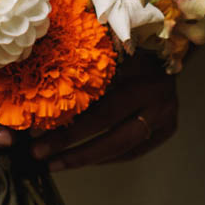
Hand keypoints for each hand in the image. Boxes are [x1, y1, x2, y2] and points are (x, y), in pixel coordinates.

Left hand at [29, 55, 177, 171]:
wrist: (169, 44)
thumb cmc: (127, 41)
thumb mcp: (106, 43)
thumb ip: (81, 61)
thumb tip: (36, 81)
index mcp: (139, 71)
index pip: (99, 106)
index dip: (67, 124)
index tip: (35, 132)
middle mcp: (156, 95)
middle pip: (110, 129)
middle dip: (71, 147)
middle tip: (38, 154)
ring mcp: (165, 114)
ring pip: (122, 146)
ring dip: (86, 158)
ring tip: (54, 163)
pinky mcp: (168, 128)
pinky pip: (134, 151)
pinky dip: (108, 157)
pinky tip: (85, 160)